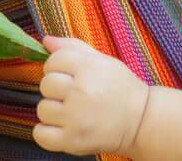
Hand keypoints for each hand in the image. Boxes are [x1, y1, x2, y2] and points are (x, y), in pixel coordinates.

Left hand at [32, 36, 149, 156]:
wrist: (140, 120)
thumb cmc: (121, 87)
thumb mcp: (103, 61)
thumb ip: (73, 48)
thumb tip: (45, 40)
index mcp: (89, 67)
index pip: (53, 61)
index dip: (58, 67)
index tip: (69, 75)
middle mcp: (81, 91)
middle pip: (46, 84)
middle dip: (56, 89)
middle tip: (73, 95)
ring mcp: (75, 118)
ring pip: (42, 109)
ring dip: (54, 111)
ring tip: (72, 112)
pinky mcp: (72, 140)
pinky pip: (40, 134)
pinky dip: (47, 133)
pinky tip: (62, 127)